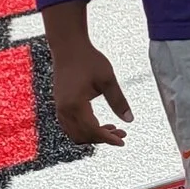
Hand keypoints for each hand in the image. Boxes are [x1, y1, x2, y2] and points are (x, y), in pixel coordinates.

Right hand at [48, 30, 130, 146]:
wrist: (68, 47)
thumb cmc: (89, 60)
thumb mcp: (108, 79)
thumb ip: (118, 101)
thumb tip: (129, 120)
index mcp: (75, 104)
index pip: (92, 130)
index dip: (108, 138)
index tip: (122, 141)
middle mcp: (64, 110)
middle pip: (83, 136)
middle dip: (102, 138)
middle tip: (122, 133)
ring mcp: (60, 108)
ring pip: (75, 133)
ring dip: (93, 135)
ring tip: (113, 128)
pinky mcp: (60, 105)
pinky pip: (70, 126)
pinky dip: (84, 129)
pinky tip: (99, 123)